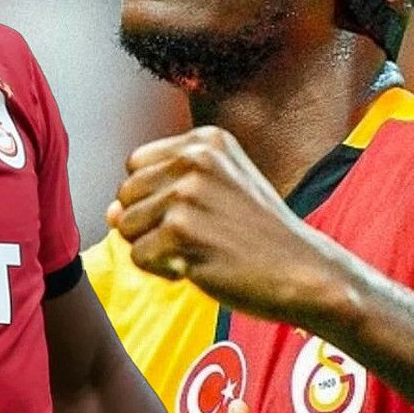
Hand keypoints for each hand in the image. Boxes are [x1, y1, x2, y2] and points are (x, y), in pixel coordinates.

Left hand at [108, 126, 354, 327]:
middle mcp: (195, 158)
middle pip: (125, 194)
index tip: (195, 213)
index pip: (136, 164)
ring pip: (126, 226)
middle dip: (149, 224)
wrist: (304, 272)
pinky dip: (162, 271)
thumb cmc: (259, 235)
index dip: (154, 197)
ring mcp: (187, 193)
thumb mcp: (218, 192)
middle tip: (198, 237)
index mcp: (205, 140)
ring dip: (154, 249)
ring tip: (200, 250)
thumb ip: (161, 192)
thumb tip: (109, 212)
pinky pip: (138, 257)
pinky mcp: (181, 231)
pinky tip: (199, 267)